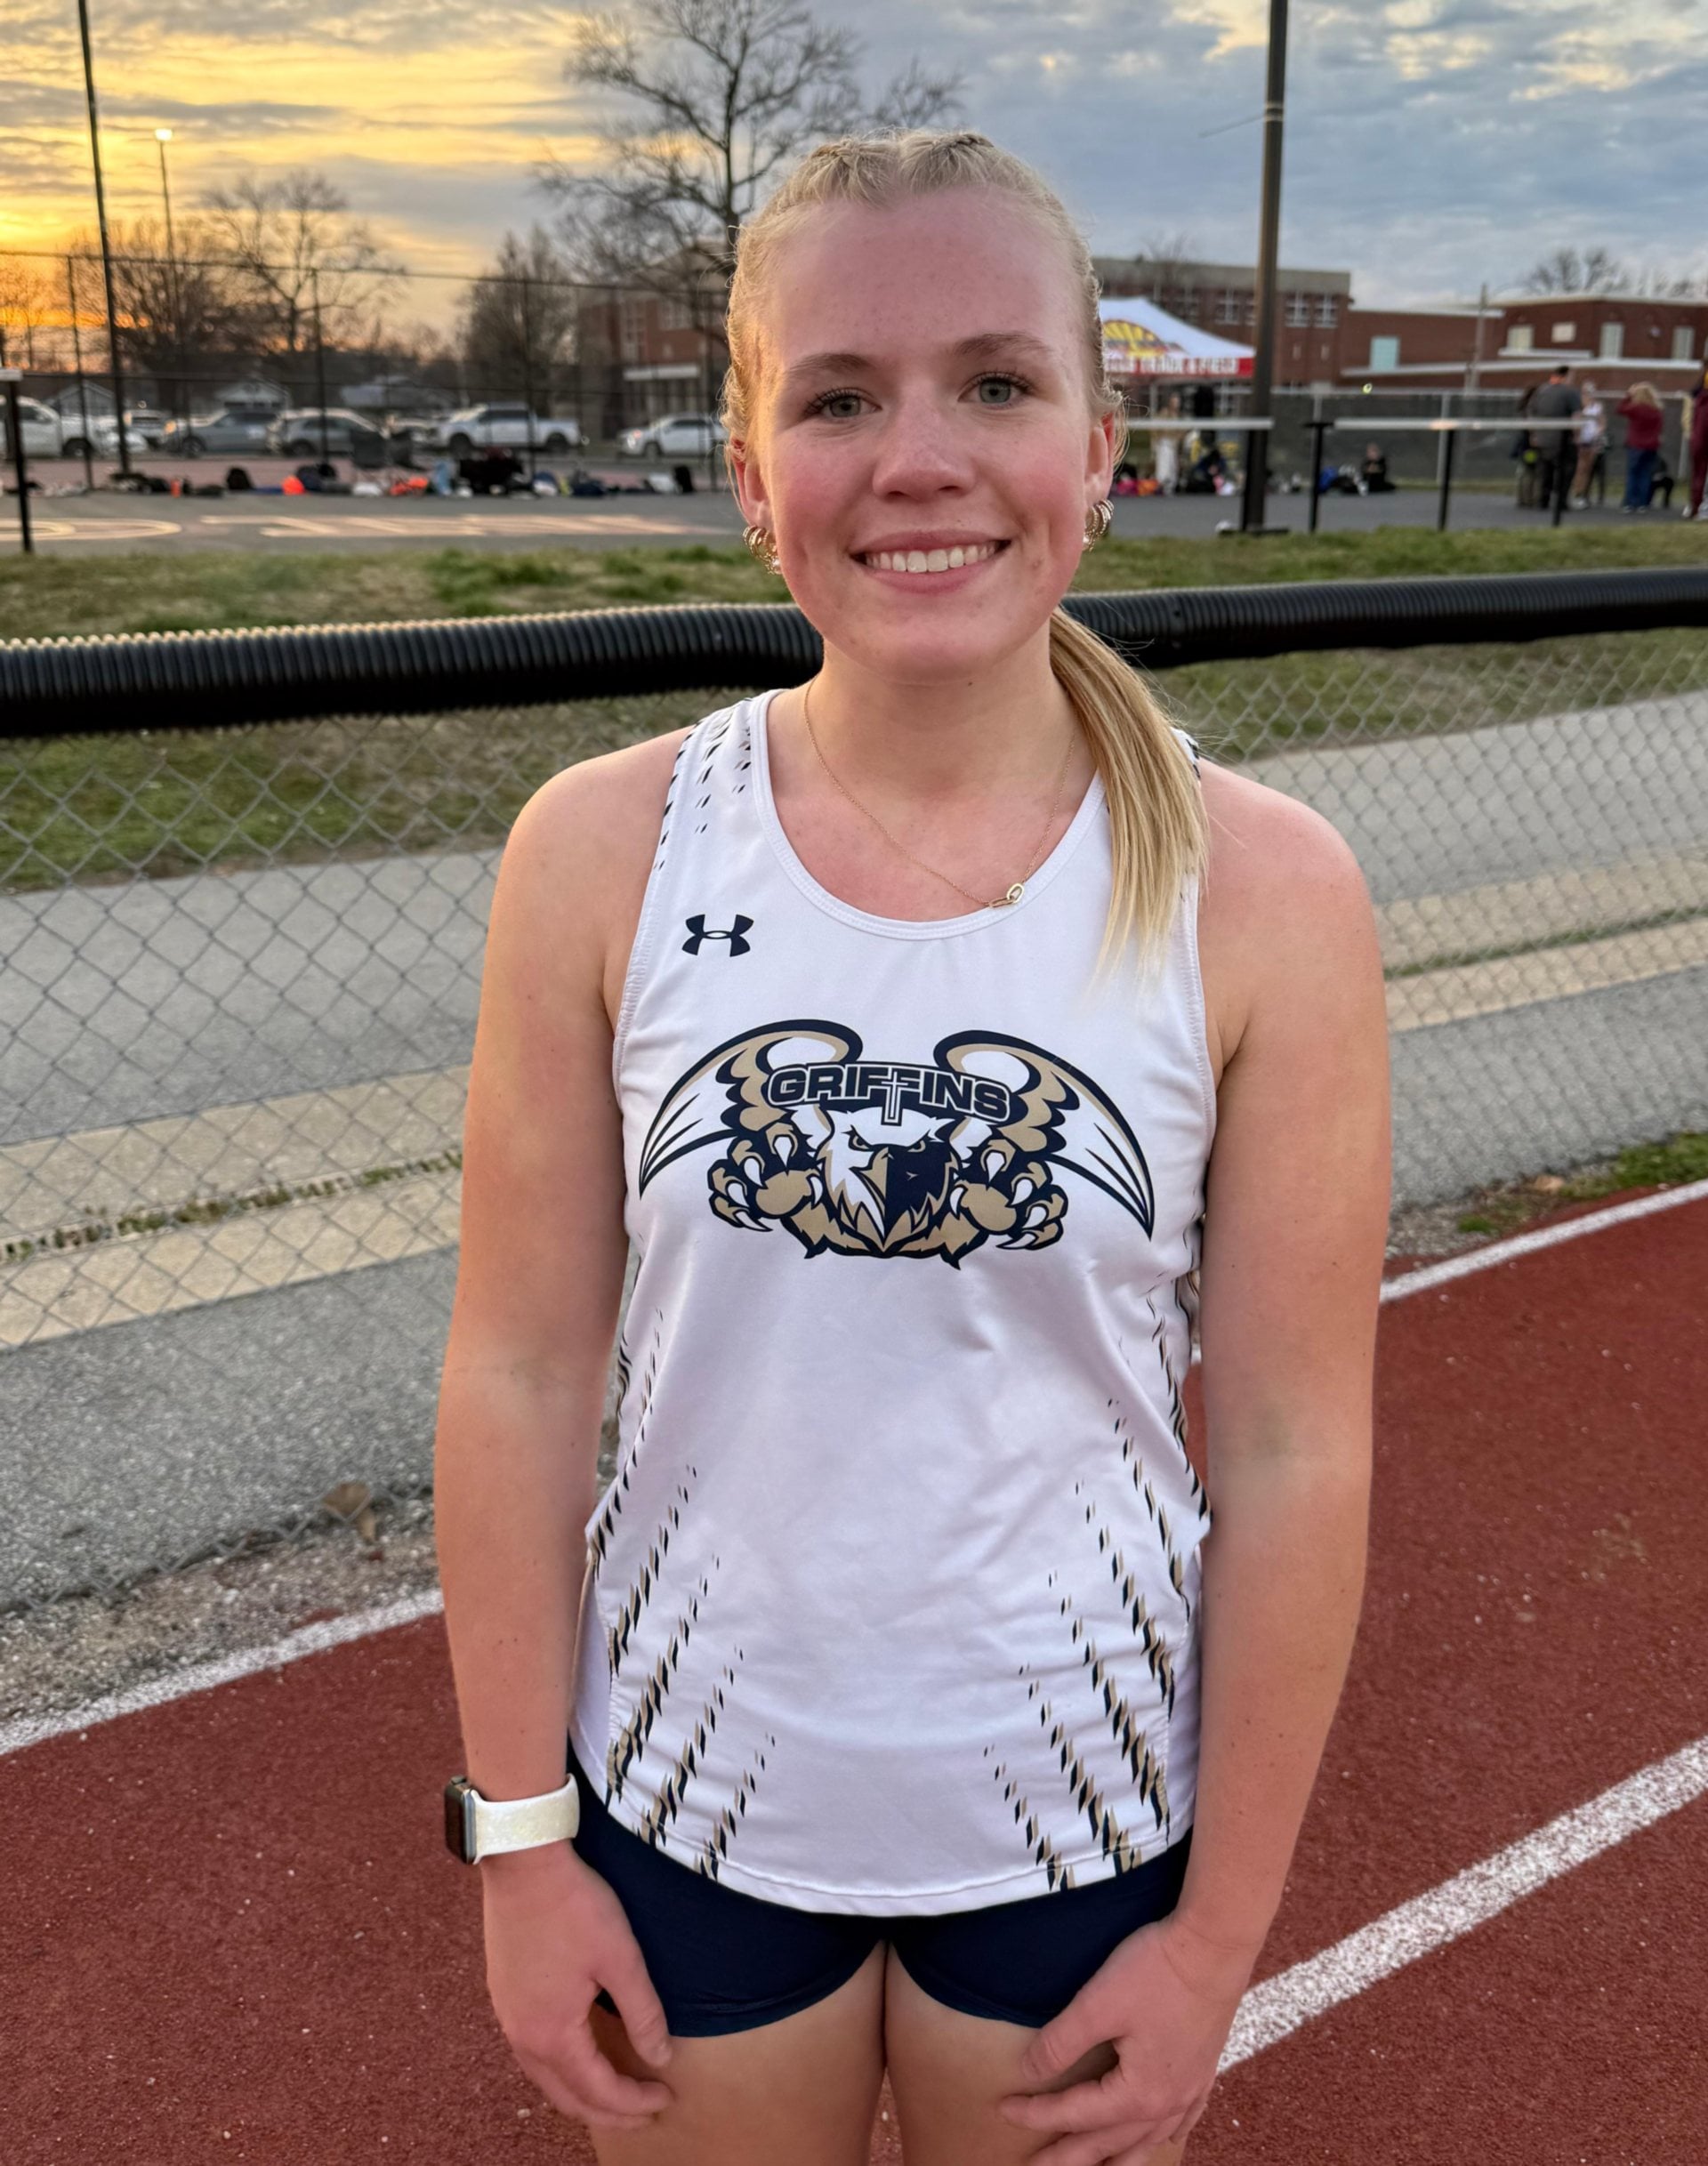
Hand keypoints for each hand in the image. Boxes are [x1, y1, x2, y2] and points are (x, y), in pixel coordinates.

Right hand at [481, 1843, 673, 2132]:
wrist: (523, 1860)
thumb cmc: (574, 1905)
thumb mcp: (621, 1957)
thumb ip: (642, 2012)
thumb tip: (660, 2057)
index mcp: (552, 2034)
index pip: (598, 2090)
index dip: (633, 2102)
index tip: (665, 2098)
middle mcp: (522, 2036)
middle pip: (567, 2096)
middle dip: (608, 2112)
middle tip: (645, 2111)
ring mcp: (507, 2016)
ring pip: (546, 2078)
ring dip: (582, 2093)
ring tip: (616, 2093)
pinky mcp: (502, 1994)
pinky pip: (532, 2053)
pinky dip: (561, 2069)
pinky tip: (579, 2055)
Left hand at [998, 1912, 1257, 2164]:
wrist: (1214, 1945)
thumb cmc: (1156, 1971)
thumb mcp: (1097, 2004)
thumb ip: (1060, 2043)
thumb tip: (1029, 2071)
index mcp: (1137, 2094)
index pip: (1075, 2113)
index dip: (1035, 2113)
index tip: (1004, 2109)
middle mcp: (1166, 2105)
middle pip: (1108, 2143)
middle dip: (1069, 2155)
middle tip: (1035, 2165)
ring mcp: (1189, 2091)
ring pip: (1146, 2143)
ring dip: (1114, 2158)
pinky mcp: (1203, 2071)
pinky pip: (1179, 2123)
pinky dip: (1159, 2137)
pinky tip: (1156, 2138)